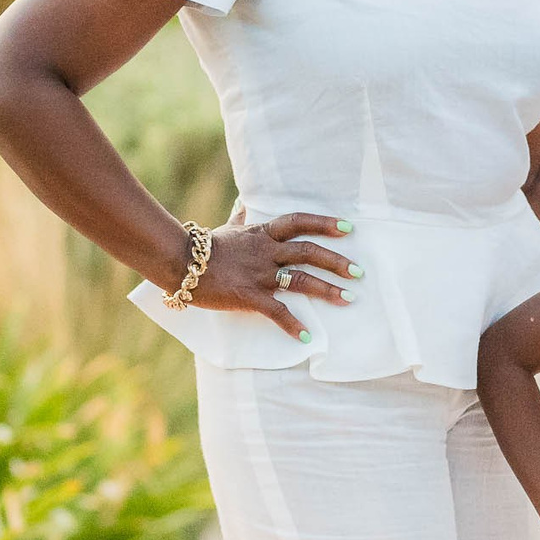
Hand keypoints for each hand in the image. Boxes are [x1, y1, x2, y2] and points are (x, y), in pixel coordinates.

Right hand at [179, 212, 361, 340]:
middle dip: (337, 261)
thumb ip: (241, 217)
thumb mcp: (227, 228)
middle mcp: (266, 252)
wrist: (179, 262)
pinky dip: (293, 325)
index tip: (348, 228)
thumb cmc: (203, 247)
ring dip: (328, 289)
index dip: (324, 223)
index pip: (298, 222)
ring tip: (349, 297)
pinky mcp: (250, 296)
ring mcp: (260, 274)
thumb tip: (244, 202)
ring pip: (301, 280)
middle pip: (310, 252)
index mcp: (263, 234)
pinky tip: (308, 337)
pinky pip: (277, 312)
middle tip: (359, 271)